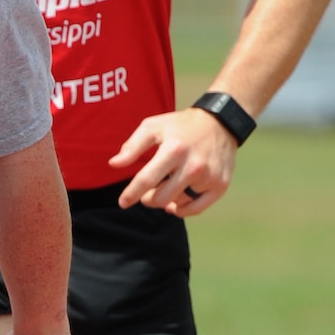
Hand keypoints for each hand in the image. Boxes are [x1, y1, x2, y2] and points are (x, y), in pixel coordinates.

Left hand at [109, 107, 237, 214]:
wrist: (220, 123)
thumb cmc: (181, 126)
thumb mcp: (154, 126)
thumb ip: (132, 146)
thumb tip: (114, 164)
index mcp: (174, 149)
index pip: (146, 180)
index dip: (131, 194)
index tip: (123, 202)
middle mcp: (193, 165)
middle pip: (161, 198)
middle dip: (148, 199)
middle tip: (147, 192)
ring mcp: (209, 177)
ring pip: (177, 203)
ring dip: (166, 200)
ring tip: (166, 187)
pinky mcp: (220, 185)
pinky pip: (195, 209)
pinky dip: (182, 210)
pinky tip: (174, 204)